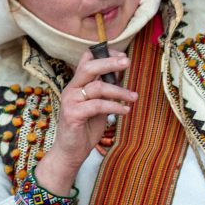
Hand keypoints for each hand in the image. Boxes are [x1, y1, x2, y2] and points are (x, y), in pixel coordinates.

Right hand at [34, 50, 134, 194]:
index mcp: (77, 84)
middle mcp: (71, 89)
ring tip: (134, 97)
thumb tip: (121, 71)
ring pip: (97, 88)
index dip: (104, 55)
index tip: (123, 56)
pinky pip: (97, 105)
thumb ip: (106, 89)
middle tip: (128, 62)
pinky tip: (126, 110)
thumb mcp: (100, 104)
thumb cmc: (87, 126)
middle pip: (88, 67)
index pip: (86, 60)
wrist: (72, 150)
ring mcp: (70, 101)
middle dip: (109, 63)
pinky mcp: (72, 114)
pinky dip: (114, 106)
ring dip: (120, 91)